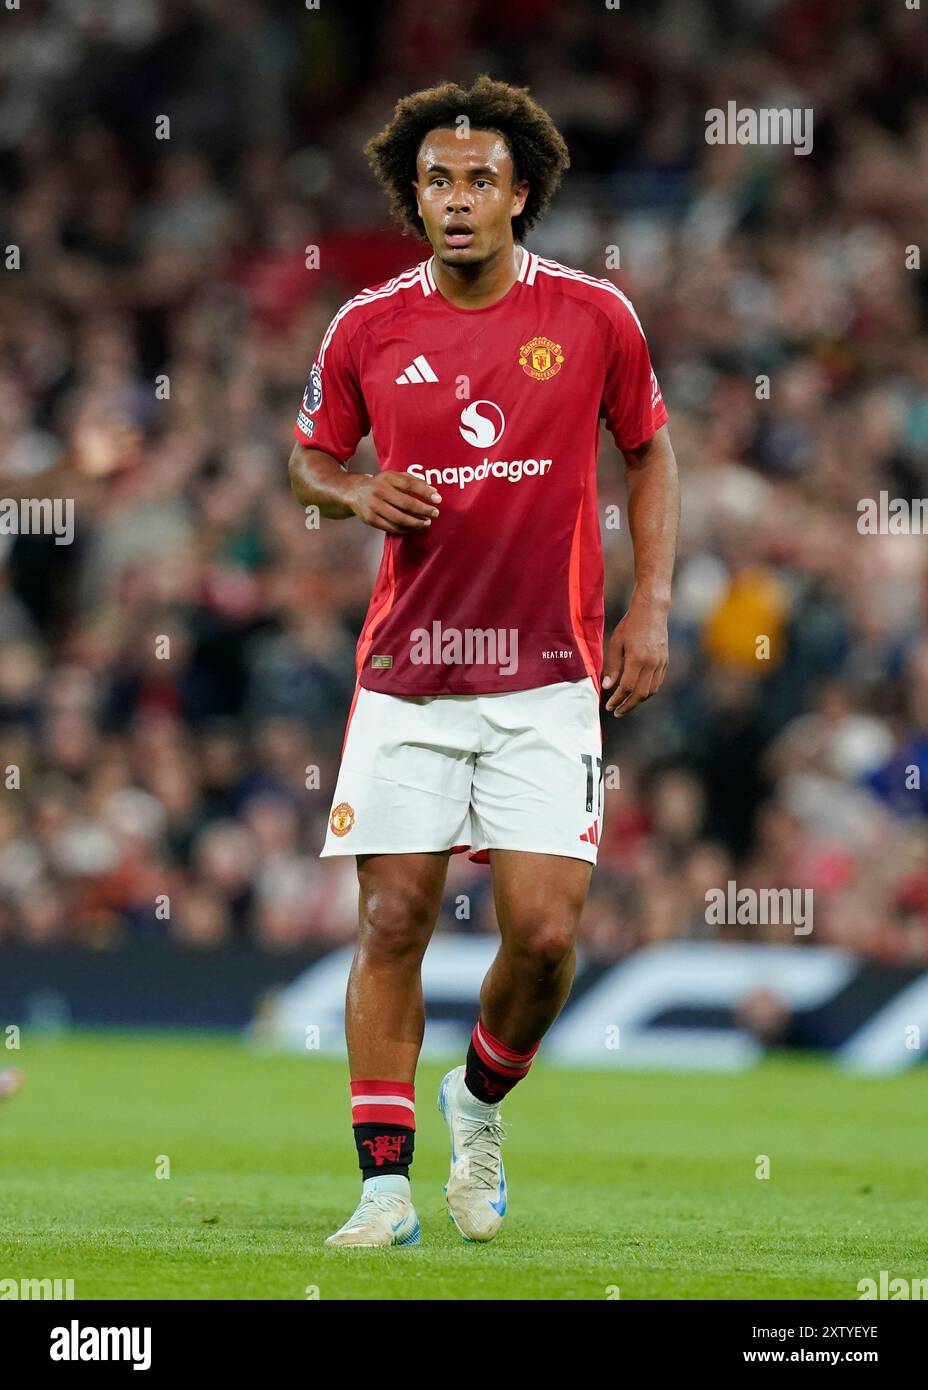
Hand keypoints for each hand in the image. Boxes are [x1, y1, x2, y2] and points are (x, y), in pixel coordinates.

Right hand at [348, 471, 441, 534]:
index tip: (438, 498)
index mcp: (387, 478)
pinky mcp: (370, 519)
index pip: (409, 484)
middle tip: (435, 513)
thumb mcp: (394, 477)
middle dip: (423, 510)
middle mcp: (379, 490)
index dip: (425, 492)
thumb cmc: (381, 484)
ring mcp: (373, 506)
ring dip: (415, 522)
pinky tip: (413, 528)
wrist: (354, 492)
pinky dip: (404, 529)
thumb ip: (413, 480)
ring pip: (399, 518)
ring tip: (426, 523)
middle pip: (406, 503)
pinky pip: (391, 527)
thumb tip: (433, 490)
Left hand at [601, 595, 668, 716]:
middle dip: (628, 706)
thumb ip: (612, 666)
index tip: (609, 706)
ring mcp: (661, 663)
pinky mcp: (665, 661)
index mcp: (637, 658)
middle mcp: (652, 663)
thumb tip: (607, 687)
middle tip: (616, 712)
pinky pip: (657, 683)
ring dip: (638, 701)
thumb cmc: (630, 625)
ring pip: (651, 690)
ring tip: (626, 704)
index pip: (627, 687)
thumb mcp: (616, 643)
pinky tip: (638, 693)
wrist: (652, 611)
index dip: (618, 699)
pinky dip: (648, 691)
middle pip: (641, 694)